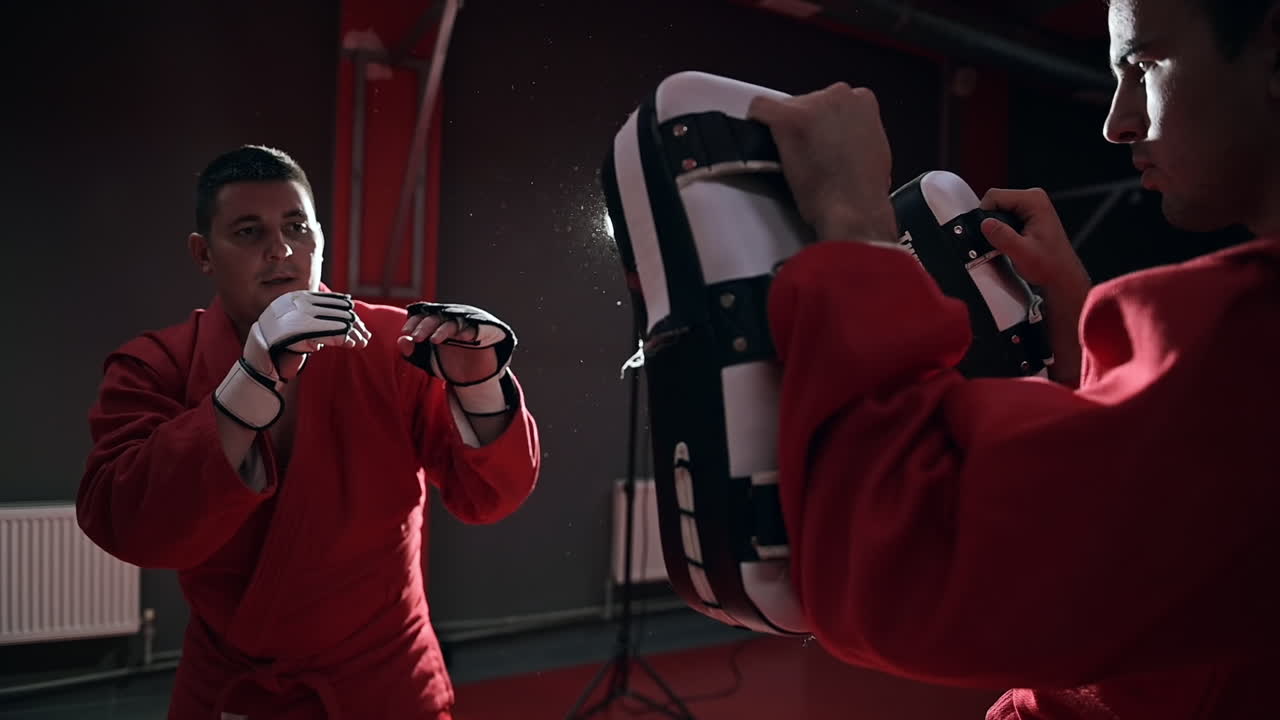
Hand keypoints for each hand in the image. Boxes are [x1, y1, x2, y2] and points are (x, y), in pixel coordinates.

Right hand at [249, 291, 370, 380]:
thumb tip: (348, 317)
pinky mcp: (304, 331)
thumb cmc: (281, 338)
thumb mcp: (298, 322)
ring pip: (338, 322)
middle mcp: (301, 303)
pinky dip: (345, 338)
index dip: (349, 313)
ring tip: (361, 342)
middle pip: (339, 312)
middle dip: (355, 325)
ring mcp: (302, 316)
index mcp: (300, 297)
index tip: (359, 325)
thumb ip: (316, 316)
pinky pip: (331, 333)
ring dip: (353, 334)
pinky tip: (352, 343)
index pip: (333, 302)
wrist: (259, 352)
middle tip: (365, 336)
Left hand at [400, 302, 515, 386]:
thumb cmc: (448, 360)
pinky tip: (461, 338)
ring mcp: (469, 322)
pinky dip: (469, 331)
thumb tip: (401, 341)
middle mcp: (452, 317)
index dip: (414, 322)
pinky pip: (477, 328)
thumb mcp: (426, 360)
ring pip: (454, 321)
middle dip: (425, 326)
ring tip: (434, 340)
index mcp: (437, 320)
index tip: (405, 333)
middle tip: (416, 338)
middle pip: (436, 316)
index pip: (423, 315)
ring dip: (443, 329)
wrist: (476, 373)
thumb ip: (412, 352)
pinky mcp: (484, 330)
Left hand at [748, 82, 897, 244]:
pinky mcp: (787, 118)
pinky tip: (760, 138)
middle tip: (807, 154)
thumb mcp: (873, 151)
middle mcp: (838, 94)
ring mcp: (812, 104)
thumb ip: (855, 134)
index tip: (821, 140)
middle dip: (806, 125)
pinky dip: (757, 120)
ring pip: (787, 107)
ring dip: (786, 128)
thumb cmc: (863, 190)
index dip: (824, 124)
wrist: (852, 208)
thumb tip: (840, 137)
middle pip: (810, 102)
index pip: (833, 102)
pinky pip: (760, 108)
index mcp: (863, 100)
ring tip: (793, 159)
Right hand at [980, 189, 1090, 386]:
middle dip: (984, 225)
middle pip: (992, 205)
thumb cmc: (1052, 273)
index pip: (993, 196)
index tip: (977, 239)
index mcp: (1034, 200)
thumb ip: (1002, 237)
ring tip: (990, 256)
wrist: (1069, 289)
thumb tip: (982, 223)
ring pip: (994, 218)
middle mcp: (1034, 201)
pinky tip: (996, 257)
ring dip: (990, 235)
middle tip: (982, 250)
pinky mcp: (1026, 227)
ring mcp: (1030, 214)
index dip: (981, 215)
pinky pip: (1000, 227)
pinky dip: (995, 240)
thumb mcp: (1024, 255)